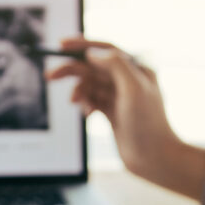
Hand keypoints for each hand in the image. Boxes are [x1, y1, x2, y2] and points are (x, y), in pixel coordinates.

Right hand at [45, 37, 204, 198]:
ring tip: (74, 102)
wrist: (154, 158)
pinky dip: (85, 104)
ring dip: (79, 91)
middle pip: (93, 67)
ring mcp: (120, 97)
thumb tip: (93, 53)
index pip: (106, 49)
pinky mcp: (113, 112)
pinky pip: (92, 100)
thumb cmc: (149, 125)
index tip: (61, 45)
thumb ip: (115, 65)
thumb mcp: (134, 89)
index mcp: (137, 68)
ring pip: (90, 85)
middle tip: (50, 76)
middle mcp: (129, 80)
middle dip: (72, 69)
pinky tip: (87, 114)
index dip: (82, 46)